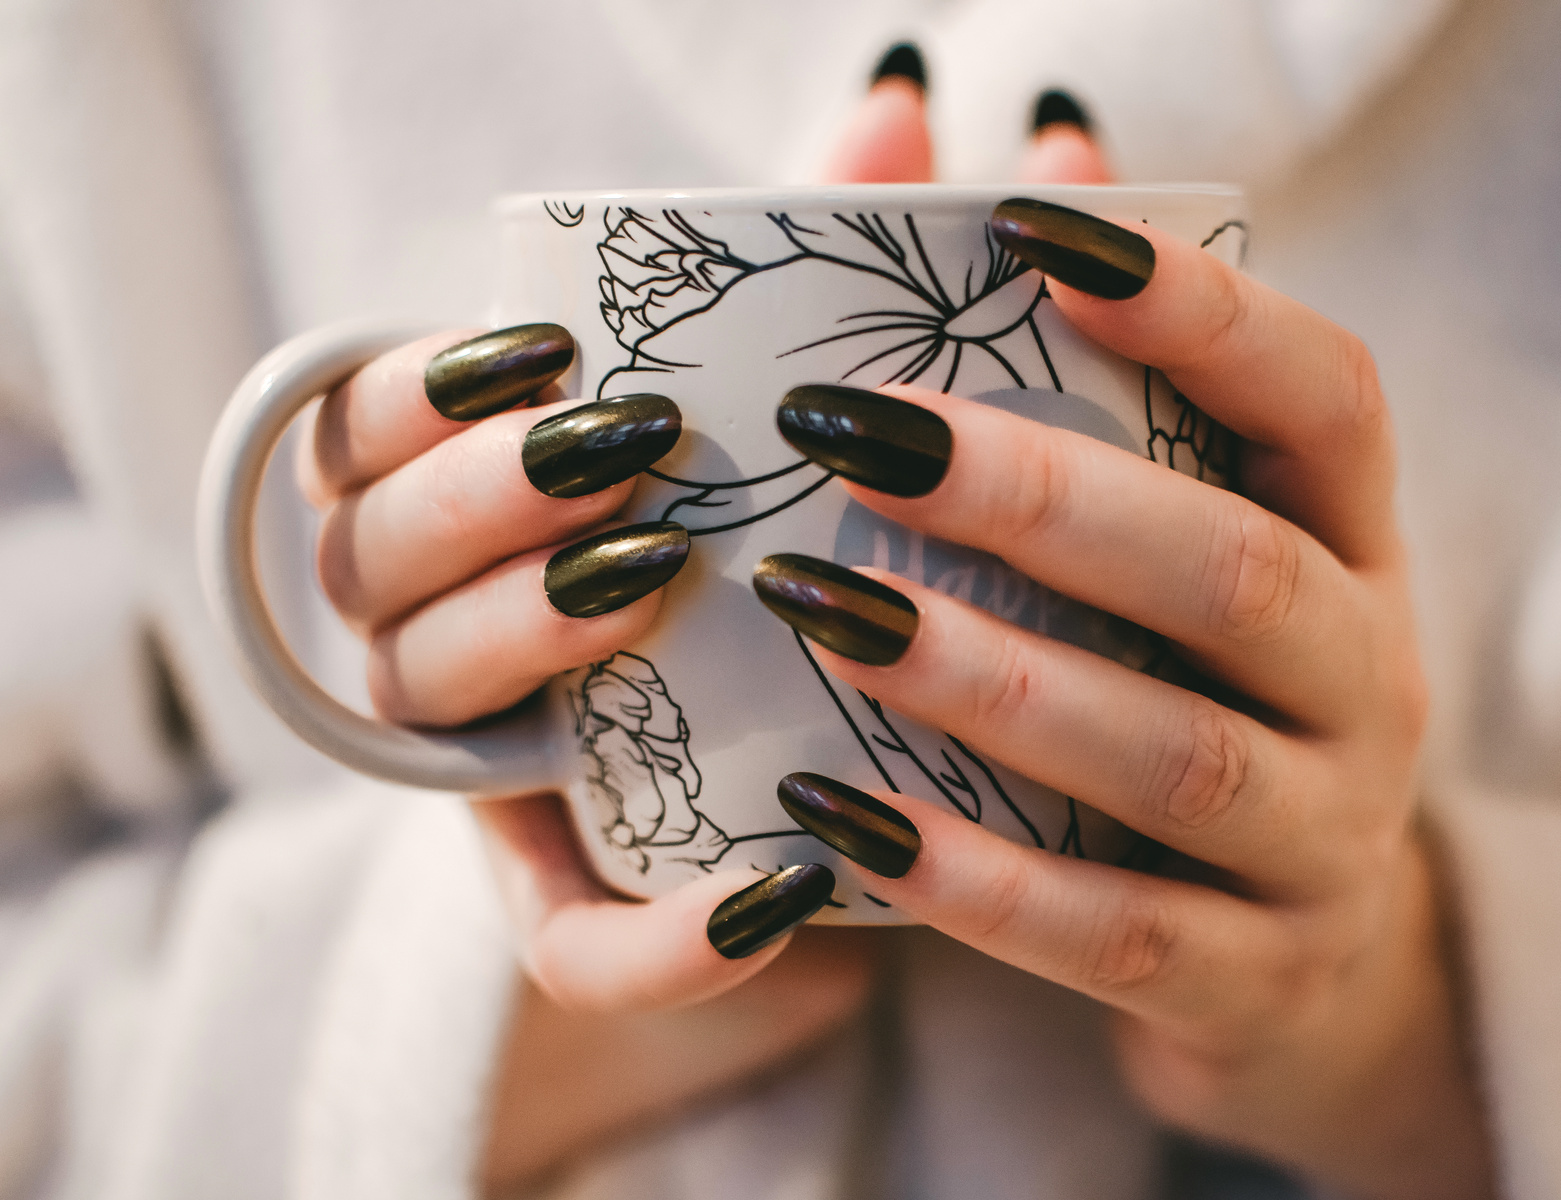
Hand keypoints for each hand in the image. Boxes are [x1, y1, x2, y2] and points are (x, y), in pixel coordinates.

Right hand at [292, 44, 984, 1190]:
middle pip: (376, 564)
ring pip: (435, 709)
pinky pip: (574, 945)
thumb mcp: (802, 397)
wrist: (848, 752)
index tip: (544, 346)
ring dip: (522, 640)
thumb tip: (903, 96)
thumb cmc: (791, 526)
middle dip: (478, 494)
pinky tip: (780, 891)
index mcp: (470, 507)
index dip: (420, 389)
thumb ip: (827, 252)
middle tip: (620, 448)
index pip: (362, 437)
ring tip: (651, 578)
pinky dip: (660, 938)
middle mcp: (455, 632)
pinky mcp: (581, 902)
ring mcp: (501, 769)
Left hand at [761, 126, 1495, 1199]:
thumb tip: (960, 122)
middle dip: (1049, 501)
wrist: (1301, 970)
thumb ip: (1075, 363)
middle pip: (1236, 578)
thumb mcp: (1168, 548)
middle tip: (861, 433)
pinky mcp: (1252, 979)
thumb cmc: (1189, 698)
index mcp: (1353, 548)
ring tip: (825, 605)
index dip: (1200, 309)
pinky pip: (1110, 934)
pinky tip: (830, 821)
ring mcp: (1325, 842)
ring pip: (1174, 757)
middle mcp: (1372, 683)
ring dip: (994, 681)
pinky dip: (972, 882)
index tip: (1034, 230)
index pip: (1324, 398)